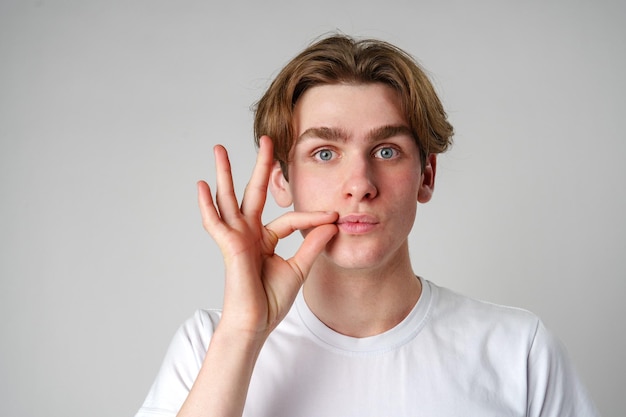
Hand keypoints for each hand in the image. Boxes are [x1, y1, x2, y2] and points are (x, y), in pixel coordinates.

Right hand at [197, 136, 337, 339]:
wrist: (257, 324)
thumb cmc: (271, 301)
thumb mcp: (298, 269)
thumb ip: (312, 245)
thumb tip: (331, 225)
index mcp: (265, 239)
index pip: (291, 219)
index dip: (313, 218)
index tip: (334, 218)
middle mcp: (249, 233)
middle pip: (255, 193)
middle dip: (262, 167)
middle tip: (267, 140)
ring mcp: (237, 238)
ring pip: (230, 198)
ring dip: (225, 173)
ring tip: (219, 149)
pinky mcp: (229, 246)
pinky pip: (215, 222)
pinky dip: (207, 205)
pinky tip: (203, 185)